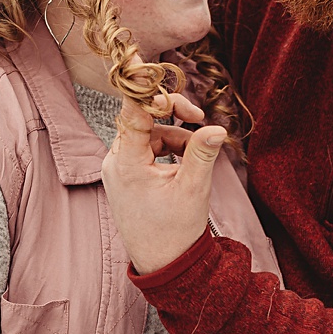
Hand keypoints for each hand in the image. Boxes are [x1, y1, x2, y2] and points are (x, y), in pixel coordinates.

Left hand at [100, 90, 223, 274]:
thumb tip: (217, 128)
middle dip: (171, 114)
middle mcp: (115, 163)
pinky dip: (167, 148)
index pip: (132, 113)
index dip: (147, 90)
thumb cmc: (175, 230)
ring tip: (198, 152)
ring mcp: (118, 169)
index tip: (156, 69)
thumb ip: (202, 153)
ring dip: (174, 135)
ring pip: (147, 134)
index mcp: (126, 164)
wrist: (164, 264)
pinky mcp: (126, 176)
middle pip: (140, 119)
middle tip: (198, 115)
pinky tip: (186, 161)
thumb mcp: (193, 188)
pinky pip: (146, 148)